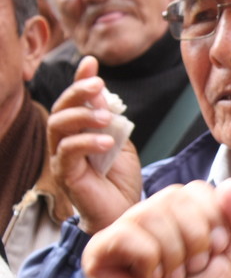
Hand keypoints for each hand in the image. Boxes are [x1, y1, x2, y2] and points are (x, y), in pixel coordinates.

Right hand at [48, 56, 141, 234]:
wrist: (123, 214)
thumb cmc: (120, 182)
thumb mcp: (121, 144)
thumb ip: (112, 121)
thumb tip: (104, 94)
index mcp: (78, 131)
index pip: (73, 101)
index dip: (80, 80)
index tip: (92, 63)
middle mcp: (65, 141)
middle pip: (61, 109)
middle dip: (78, 92)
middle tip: (99, 85)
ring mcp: (61, 158)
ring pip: (59, 126)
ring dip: (82, 116)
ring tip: (106, 117)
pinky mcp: (65, 175)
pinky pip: (68, 152)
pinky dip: (86, 142)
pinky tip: (106, 142)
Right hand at [83, 179, 230, 277]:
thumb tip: (230, 184)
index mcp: (178, 215)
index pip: (199, 190)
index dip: (214, 224)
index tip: (213, 255)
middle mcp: (148, 216)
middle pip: (179, 198)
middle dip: (197, 242)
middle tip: (189, 272)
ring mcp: (122, 231)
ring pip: (156, 216)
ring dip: (174, 260)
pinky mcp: (100, 251)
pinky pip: (132, 237)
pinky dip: (150, 266)